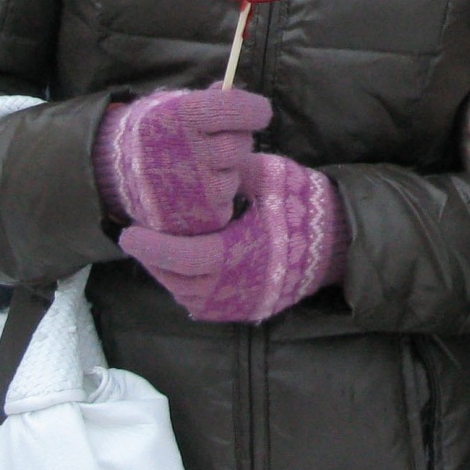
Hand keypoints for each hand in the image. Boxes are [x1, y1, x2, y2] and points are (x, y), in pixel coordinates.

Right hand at [94, 84, 273, 233]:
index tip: (260, 112)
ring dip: (223, 173)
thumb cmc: (154, 134)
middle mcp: (187, 151)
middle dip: (236, 141)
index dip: (254, 109)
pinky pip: (224, 205)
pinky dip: (215, 199)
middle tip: (218, 142)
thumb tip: (232, 89)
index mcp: (181, 116)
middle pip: (239, 144)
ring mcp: (191, 188)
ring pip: (233, 177)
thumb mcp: (172, 106)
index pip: (234, 108)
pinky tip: (191, 191)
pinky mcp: (194, 218)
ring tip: (195, 170)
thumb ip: (207, 99)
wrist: (112, 174)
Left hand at [120, 153, 348, 321]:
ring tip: (155, 251)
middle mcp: (240, 287)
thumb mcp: (268, 177)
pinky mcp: (249, 310)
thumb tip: (195, 159)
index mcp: (243, 253)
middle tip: (136, 240)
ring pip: (189, 298)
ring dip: (167, 276)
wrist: (340, 241)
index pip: (186, 258)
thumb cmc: (303, 204)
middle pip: (180, 283)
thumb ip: (230, 172)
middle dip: (154, 261)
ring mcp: (244, 303)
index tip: (129, 233)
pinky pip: (205, 306)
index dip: (154, 247)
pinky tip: (181, 268)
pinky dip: (187, 288)